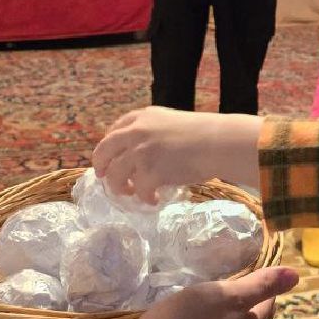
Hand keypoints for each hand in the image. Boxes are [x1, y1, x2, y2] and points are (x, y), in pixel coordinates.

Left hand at [93, 106, 262, 201]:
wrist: (218, 142)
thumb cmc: (203, 133)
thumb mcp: (170, 122)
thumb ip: (152, 132)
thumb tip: (139, 152)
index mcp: (140, 118)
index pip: (113, 131)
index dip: (108, 147)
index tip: (110, 157)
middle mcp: (135, 133)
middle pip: (104, 152)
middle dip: (101, 167)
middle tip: (103, 177)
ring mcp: (140, 153)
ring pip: (115, 175)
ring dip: (120, 187)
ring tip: (131, 193)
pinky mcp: (150, 173)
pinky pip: (139, 191)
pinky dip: (145, 198)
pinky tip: (154, 200)